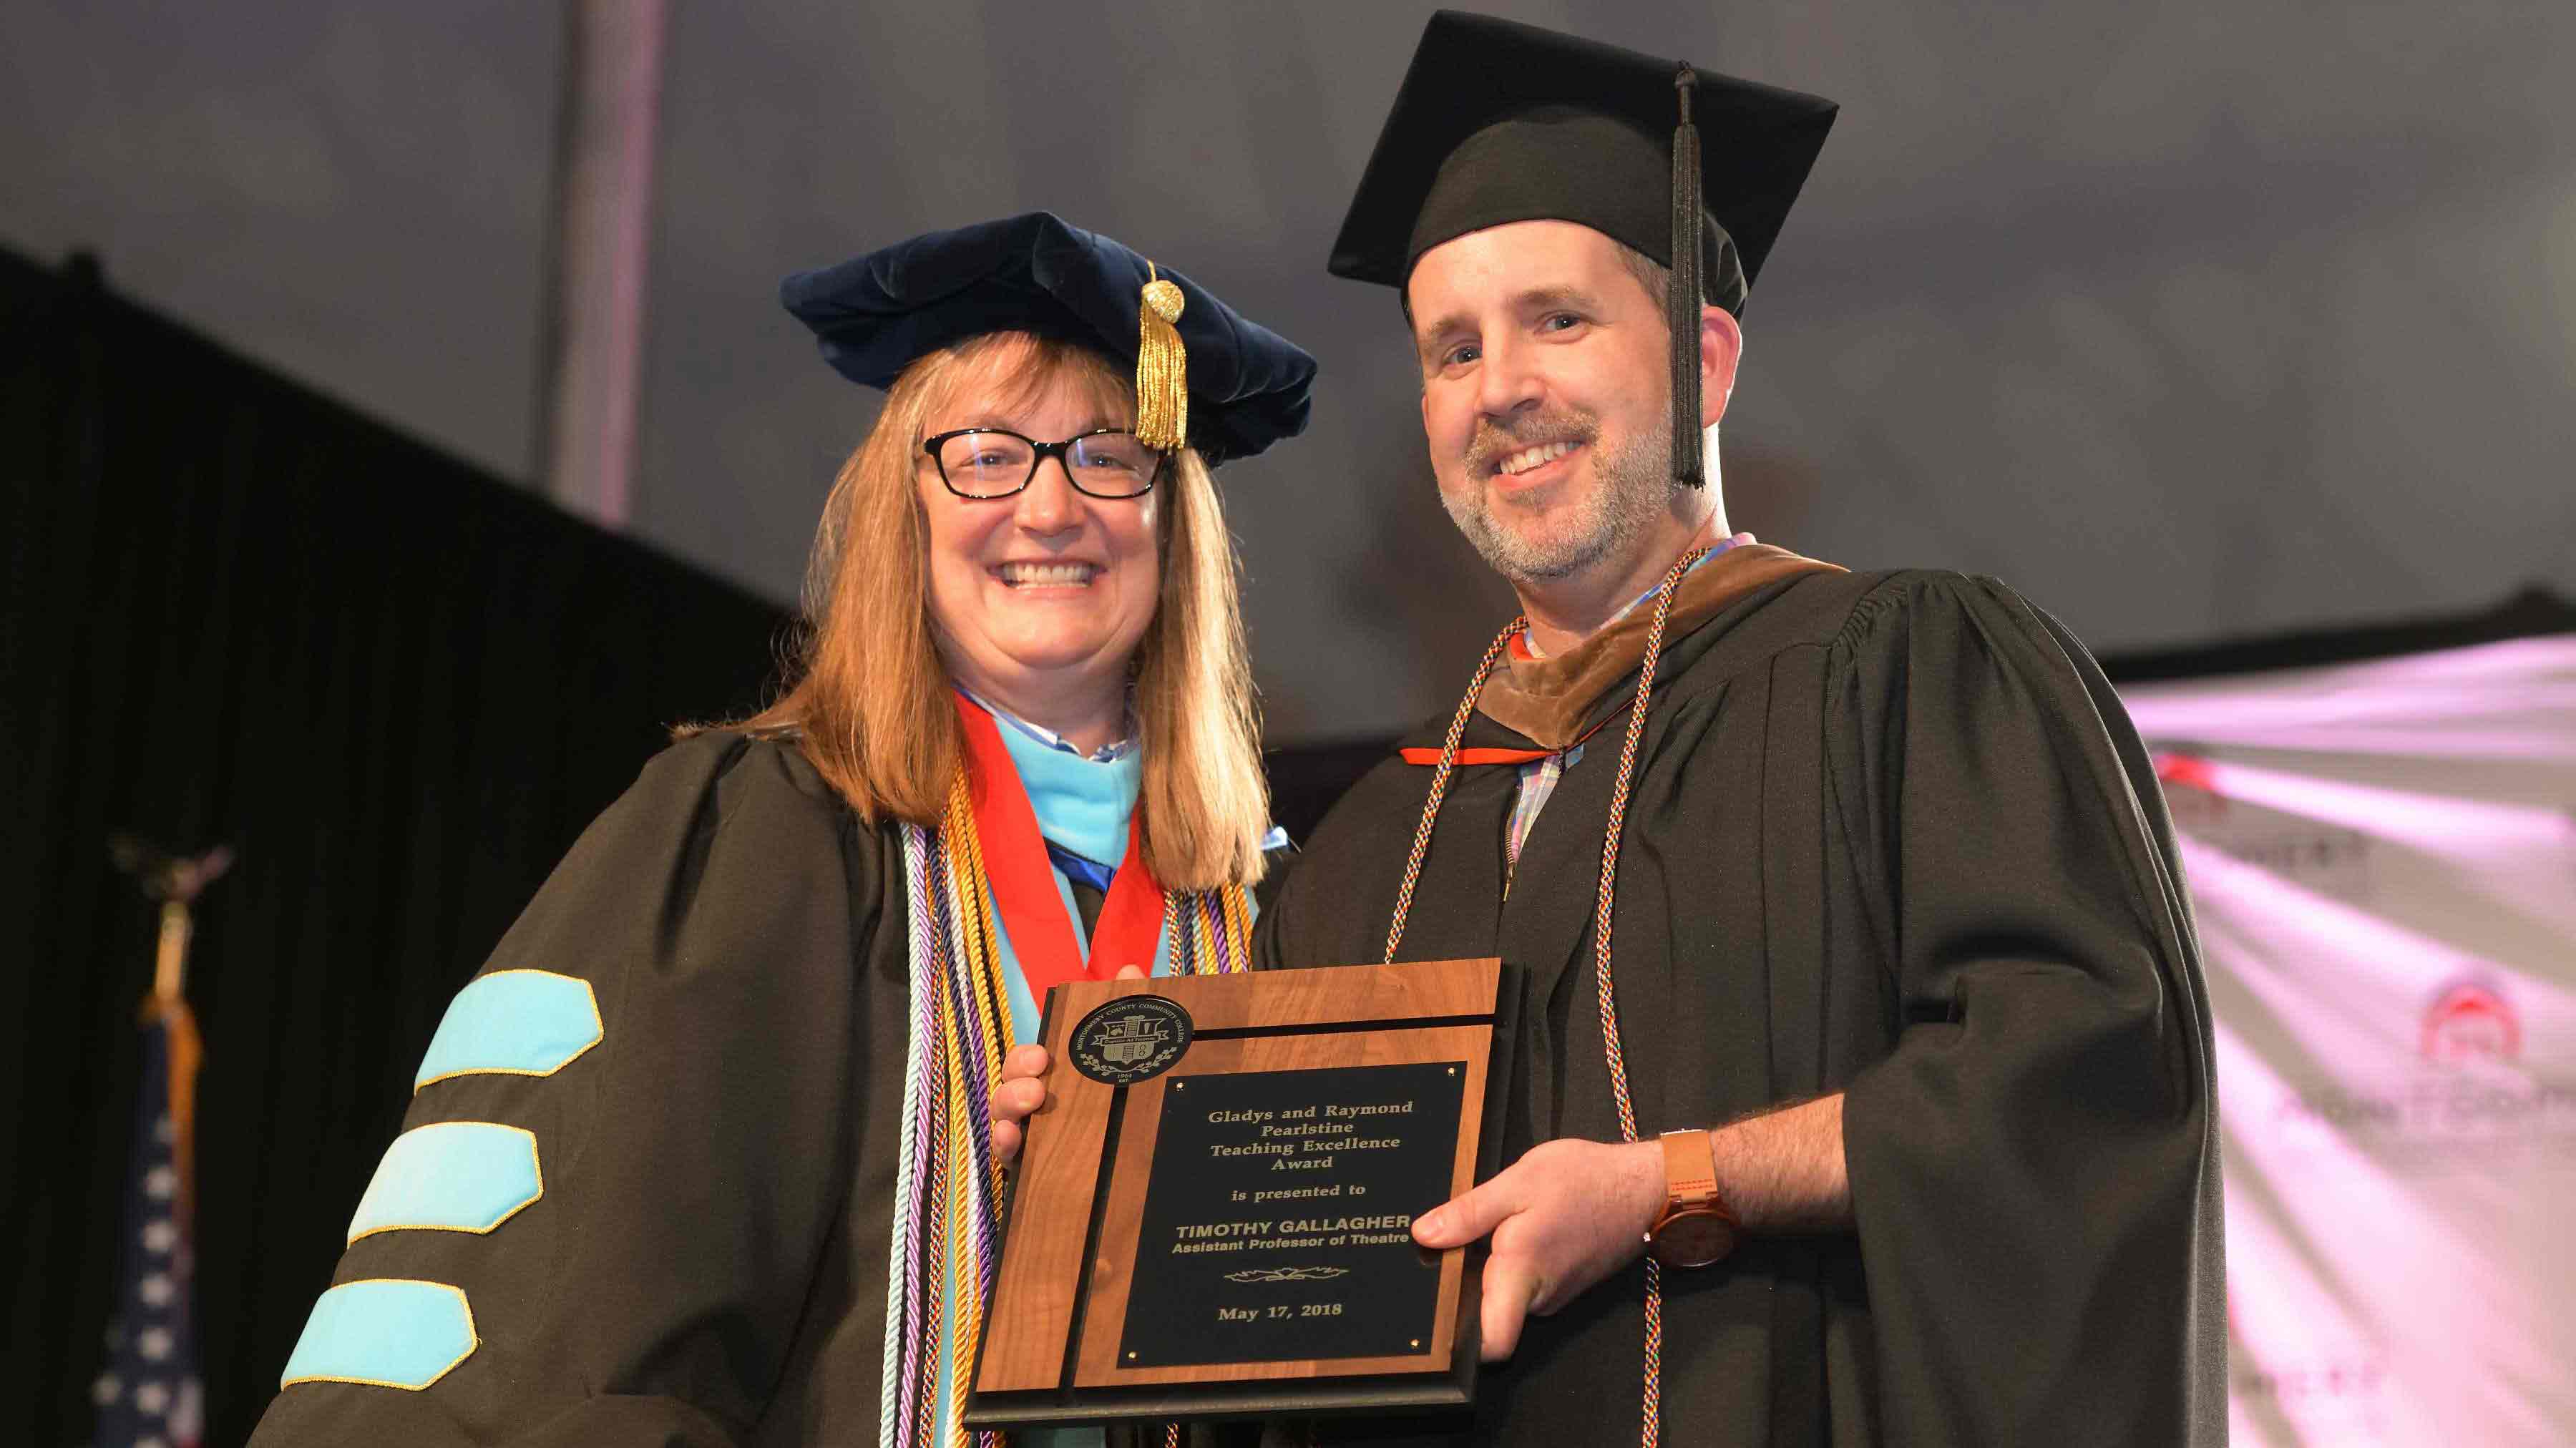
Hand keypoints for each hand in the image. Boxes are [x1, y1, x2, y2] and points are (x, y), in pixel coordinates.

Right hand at [990, 964, 1149, 1165]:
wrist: (1132, 1161)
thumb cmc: (1116, 1094)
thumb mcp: (1126, 1050)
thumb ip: (1125, 1009)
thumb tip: (1131, 971)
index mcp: (1050, 1077)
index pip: (1024, 1062)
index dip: (1025, 1058)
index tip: (1042, 1058)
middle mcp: (1032, 1104)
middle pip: (1008, 1089)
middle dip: (1015, 1084)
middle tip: (1037, 1088)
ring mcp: (1028, 1137)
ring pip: (1004, 1120)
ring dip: (1009, 1111)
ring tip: (1029, 1108)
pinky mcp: (1028, 1168)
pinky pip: (1006, 1157)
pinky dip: (1003, 1147)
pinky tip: (1012, 1141)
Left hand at [1411, 1137, 1663, 1360]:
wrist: (1644, 1186)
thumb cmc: (1586, 1181)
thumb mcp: (1518, 1182)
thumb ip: (1469, 1213)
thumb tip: (1425, 1234)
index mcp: (1521, 1276)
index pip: (1492, 1343)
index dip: (1461, 1342)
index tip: (1439, 1319)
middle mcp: (1539, 1298)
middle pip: (1488, 1313)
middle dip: (1467, 1283)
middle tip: (1456, 1243)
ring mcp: (1554, 1295)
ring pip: (1507, 1294)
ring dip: (1493, 1267)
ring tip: (1493, 1227)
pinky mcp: (1565, 1285)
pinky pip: (1527, 1283)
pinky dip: (1517, 1261)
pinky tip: (1519, 1228)